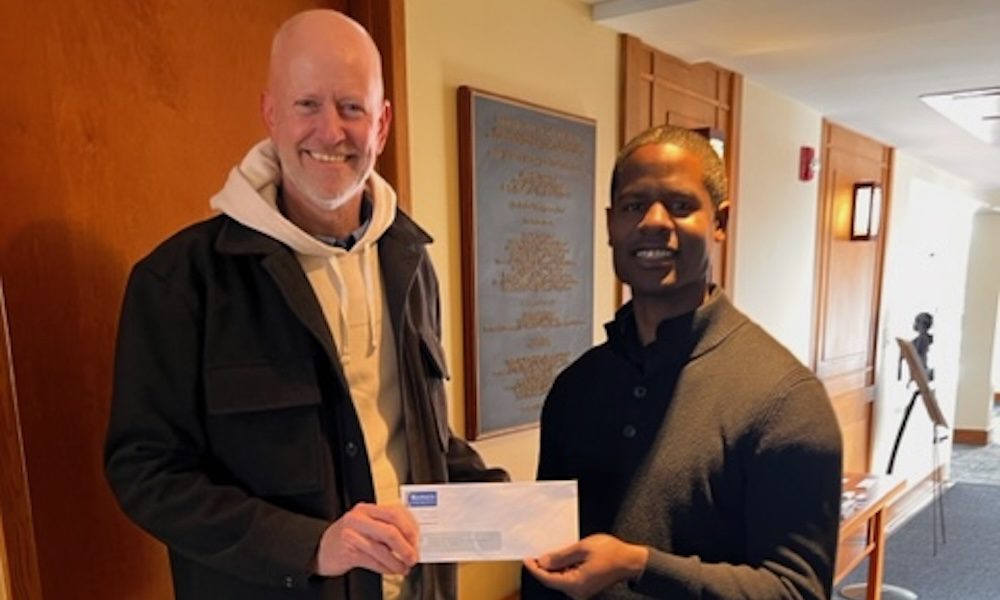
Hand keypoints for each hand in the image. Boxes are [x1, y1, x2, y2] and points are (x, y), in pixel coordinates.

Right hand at [314, 503, 418, 576]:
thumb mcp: (365, 524)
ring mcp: (352, 535)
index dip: (410, 527)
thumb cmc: (347, 537)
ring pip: (382, 549)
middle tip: (413, 556)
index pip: (394, 512)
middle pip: (390, 530)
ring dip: (396, 562)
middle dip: (406, 546)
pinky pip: (373, 561)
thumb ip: (385, 526)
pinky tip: (391, 570)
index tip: (417, 540)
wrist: (320, 549)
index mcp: (366, 509)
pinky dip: (385, 568)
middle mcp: (358, 519)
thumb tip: (411, 539)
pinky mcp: (348, 552)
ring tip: (404, 568)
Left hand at [523, 534, 647, 599]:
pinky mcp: (586, 587)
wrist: (630, 560)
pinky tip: (563, 558)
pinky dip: (563, 569)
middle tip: (535, 553)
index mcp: (575, 584)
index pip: (547, 578)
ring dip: (553, 567)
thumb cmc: (612, 553)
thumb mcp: (582, 548)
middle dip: (543, 567)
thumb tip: (543, 561)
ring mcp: (582, 590)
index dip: (534, 568)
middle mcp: (577, 591)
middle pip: (552, 580)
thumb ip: (560, 556)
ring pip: (560, 579)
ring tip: (550, 552)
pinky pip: (569, 579)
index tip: (527, 559)